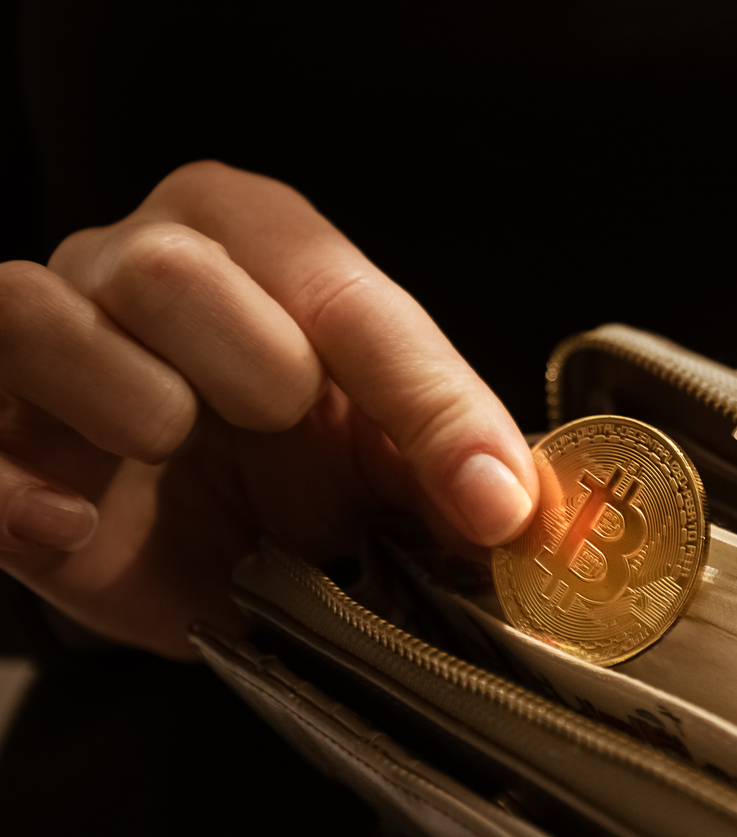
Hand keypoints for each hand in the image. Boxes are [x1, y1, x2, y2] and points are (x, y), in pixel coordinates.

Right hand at [0, 161, 537, 658]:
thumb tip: (527, 512)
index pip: (349, 298)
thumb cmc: (285, 474)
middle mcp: (151, 262)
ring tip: (169, 449)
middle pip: (177, 270)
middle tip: (278, 425)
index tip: (492, 504)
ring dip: (128, 403)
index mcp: (269, 249)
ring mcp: (55, 327)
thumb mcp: (379, 463)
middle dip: (249, 369)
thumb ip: (449, 465)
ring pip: (45, 309)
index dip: (429, 405)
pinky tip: (78, 521)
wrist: (174, 534)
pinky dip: (21, 483)